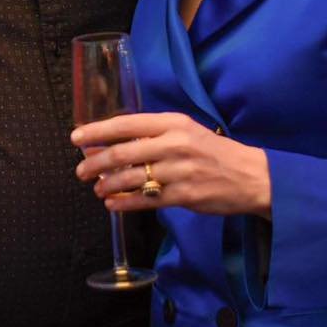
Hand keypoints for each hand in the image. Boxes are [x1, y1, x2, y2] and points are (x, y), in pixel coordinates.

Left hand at [72, 112, 271, 217]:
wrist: (250, 175)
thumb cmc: (211, 151)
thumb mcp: (184, 131)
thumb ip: (151, 135)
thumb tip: (111, 142)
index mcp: (172, 122)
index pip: (126, 123)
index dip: (97, 131)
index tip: (76, 138)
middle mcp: (174, 143)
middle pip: (123, 153)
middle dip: (95, 163)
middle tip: (80, 171)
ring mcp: (179, 170)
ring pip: (132, 178)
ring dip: (107, 185)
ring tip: (96, 188)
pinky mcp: (185, 195)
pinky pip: (147, 199)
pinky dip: (125, 202)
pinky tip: (112, 204)